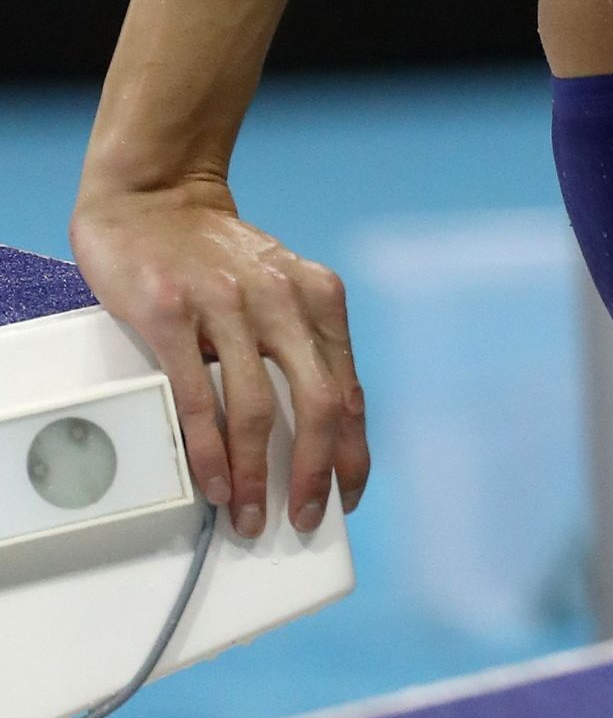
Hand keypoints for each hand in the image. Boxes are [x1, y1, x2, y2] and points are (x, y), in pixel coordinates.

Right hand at [71, 180, 368, 537]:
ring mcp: (226, 304)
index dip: (352, 450)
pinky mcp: (171, 312)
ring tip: (249, 515)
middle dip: (314, 473)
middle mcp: (280, 297)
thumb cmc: (215, 256)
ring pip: (256, 408)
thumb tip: (315, 434)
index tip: (348, 495)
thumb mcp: (277, 288)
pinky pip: (196, 396)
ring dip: (255, 475)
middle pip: (317, 402)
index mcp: (316, 295)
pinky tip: (212, 482)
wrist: (154, 198)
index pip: (348, 388)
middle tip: (303, 519)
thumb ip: (298, 344)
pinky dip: (207, 450)